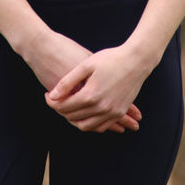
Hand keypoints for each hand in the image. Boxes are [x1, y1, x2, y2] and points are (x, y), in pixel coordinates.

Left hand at [22, 30, 140, 133]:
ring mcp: (112, 112)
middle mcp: (101, 107)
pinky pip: (101, 126)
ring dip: (73, 120)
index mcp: (90, 95)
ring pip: (86, 126)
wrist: (137, 60)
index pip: (64, 107)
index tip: (47, 95)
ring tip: (68, 108)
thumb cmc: (111, 59)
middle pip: (73, 117)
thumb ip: (67, 82)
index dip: (52, 102)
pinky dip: (89, 124)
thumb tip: (52, 96)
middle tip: (55, 101)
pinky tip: (84, 114)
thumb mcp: (86, 65)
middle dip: (60, 110)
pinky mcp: (119, 112)